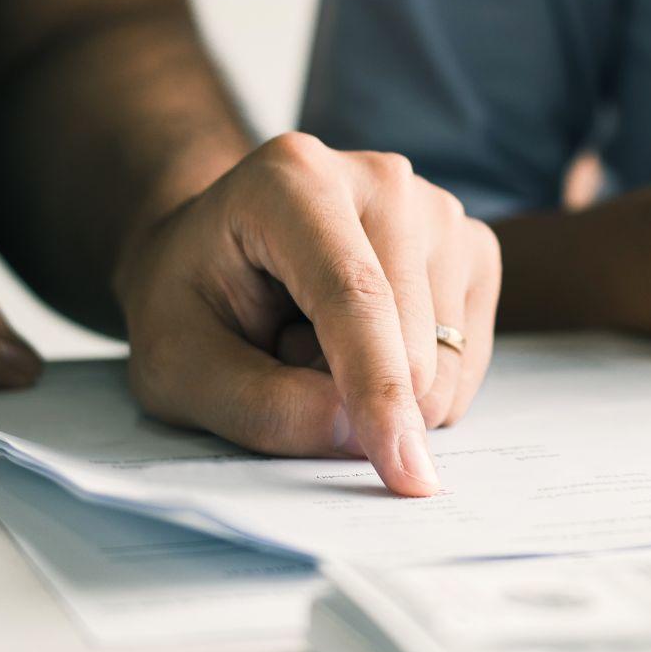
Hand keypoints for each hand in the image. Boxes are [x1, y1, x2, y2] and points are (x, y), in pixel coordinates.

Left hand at [114, 133, 500, 497]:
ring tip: (317, 342)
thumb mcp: (179, 366)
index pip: (354, 294)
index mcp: (293, 179)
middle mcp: (380, 179)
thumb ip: (258, 405)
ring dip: (382, 388)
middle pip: (412, 336)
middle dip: (355, 395)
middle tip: (281, 354)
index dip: (378, 388)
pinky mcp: (472, 248)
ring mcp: (437, 209)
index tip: (404, 473)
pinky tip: (367, 344)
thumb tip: (358, 434)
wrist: (218, 255)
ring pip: (446, 359)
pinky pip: (467, 363)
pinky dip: (417, 385)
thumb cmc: (193, 303)